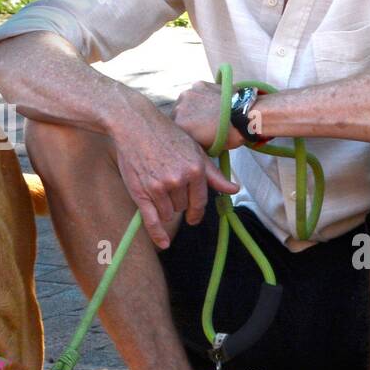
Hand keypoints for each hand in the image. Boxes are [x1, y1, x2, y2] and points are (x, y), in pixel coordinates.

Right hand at [115, 100, 238, 248]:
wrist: (135, 125)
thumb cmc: (167, 136)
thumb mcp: (194, 151)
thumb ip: (213, 174)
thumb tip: (234, 189)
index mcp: (195, 169)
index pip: (200, 201)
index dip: (197, 211)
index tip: (194, 217)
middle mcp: (179, 180)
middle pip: (183, 207)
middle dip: (178, 201)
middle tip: (167, 183)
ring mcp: (159, 187)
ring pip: (168, 213)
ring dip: (165, 207)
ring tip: (156, 187)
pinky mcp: (141, 192)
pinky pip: (152, 220)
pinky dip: (158, 234)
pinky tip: (163, 244)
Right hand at [171, 81, 242, 151]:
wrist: (245, 115)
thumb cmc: (229, 135)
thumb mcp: (208, 148)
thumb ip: (194, 141)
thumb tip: (192, 140)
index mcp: (179, 126)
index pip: (176, 131)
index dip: (185, 133)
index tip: (194, 134)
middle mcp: (178, 108)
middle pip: (178, 115)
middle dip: (188, 118)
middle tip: (202, 122)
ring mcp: (188, 94)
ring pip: (186, 102)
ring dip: (193, 106)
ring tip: (209, 111)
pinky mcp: (199, 84)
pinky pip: (196, 91)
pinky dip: (202, 96)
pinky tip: (213, 101)